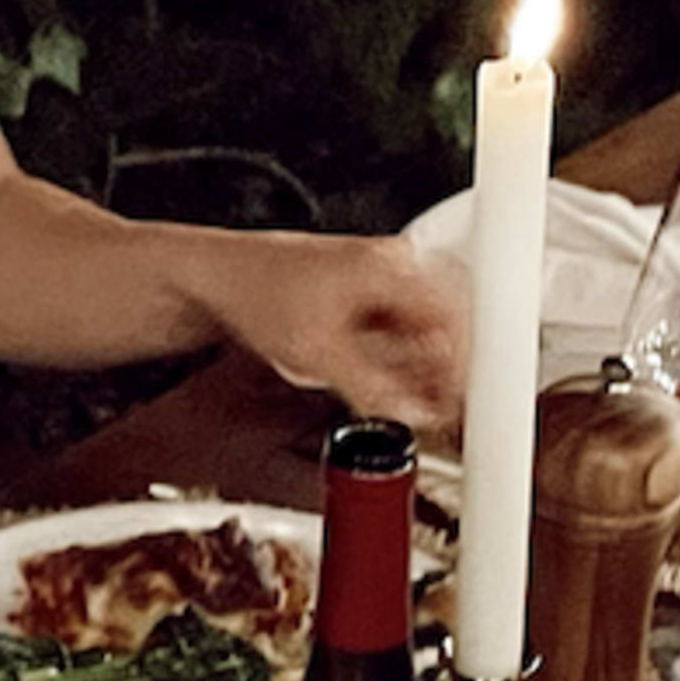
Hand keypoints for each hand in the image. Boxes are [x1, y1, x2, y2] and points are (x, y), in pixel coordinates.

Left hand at [188, 230, 470, 435]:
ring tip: (417, 407)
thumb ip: (373, 390)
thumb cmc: (256, 292)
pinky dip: (402, 363)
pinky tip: (393, 389)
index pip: (454, 321)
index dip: (462, 372)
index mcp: (392, 266)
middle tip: (443, 414)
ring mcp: (380, 279)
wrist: (216, 279)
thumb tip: (415, 415)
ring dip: (424, 372)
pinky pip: (401, 333)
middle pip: (444, 326)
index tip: (461, 406)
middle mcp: (393, 265)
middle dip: (445, 375)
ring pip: (424, 332)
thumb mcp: (318, 354)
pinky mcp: (366, 296)